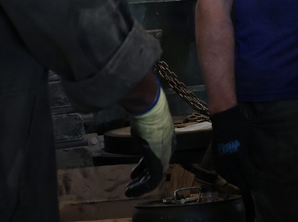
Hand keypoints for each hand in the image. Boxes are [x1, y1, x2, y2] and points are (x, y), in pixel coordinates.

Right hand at [125, 82, 175, 197]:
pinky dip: (141, 188)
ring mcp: (165, 155)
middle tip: (132, 181)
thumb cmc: (145, 107)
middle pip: (156, 165)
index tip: (135, 171)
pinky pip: (152, 181)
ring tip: (129, 190)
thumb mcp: (143, 117)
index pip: (158, 153)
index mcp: (167, 136)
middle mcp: (168, 147)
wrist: (149, 107)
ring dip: (141, 185)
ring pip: (154, 175)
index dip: (145, 164)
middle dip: (143, 175)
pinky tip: (131, 190)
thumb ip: (141, 121)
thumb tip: (133, 111)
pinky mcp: (159, 162)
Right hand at [210, 105, 253, 189]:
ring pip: (228, 177)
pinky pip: (220, 171)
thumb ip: (252, 153)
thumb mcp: (251, 139)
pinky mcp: (216, 156)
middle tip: (250, 187)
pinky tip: (230, 177)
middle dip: (245, 185)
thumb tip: (257, 165)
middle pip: (238, 178)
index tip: (257, 184)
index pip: (248, 174)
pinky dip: (226, 177)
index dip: (253, 181)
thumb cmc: (240, 126)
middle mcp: (230, 160)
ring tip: (241, 184)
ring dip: (235, 182)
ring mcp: (222, 159)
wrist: (224, 118)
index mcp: (240, 156)